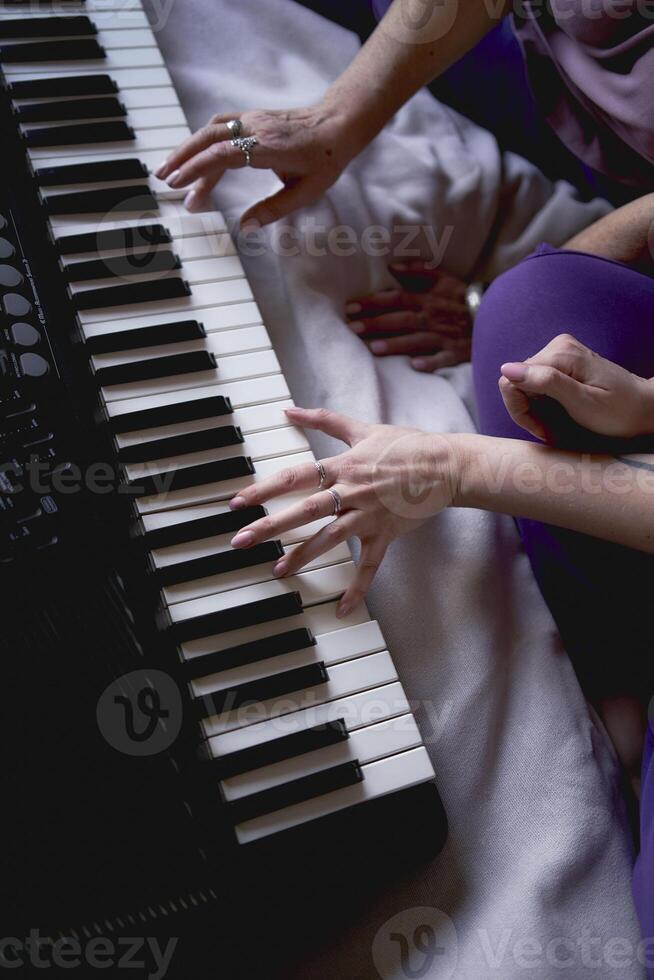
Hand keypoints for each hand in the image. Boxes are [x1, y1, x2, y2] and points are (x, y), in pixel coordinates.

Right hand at [155, 101, 358, 224]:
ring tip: (170, 170)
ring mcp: (252, 120)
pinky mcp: (251, 118)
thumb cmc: (324, 160)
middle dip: (182, 158)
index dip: (197, 169)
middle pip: (208, 138)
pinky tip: (193, 155)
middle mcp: (255, 129)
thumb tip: (245, 227)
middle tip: (161, 178)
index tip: (179, 185)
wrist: (337, 124)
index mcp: (267, 148)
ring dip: (187, 148)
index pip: (223, 155)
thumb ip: (274, 209)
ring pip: (210, 130)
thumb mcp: (305, 192)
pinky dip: (201, 140)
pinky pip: (219, 126)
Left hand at [229, 407, 459, 614]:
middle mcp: (351, 492)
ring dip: (303, 555)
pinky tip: (343, 609)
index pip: (294, 477)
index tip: (237, 502)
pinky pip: (369, 565)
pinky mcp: (386, 534)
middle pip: (304, 510)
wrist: (446, 465)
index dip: (264, 488)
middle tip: (241, 540)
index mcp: (342, 467)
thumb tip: (289, 409)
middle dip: (271, 526)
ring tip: (278, 571)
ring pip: (330, 538)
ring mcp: (368, 516)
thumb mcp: (362, 428)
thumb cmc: (405, 445)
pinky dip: (357, 588)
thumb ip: (323, 420)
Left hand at [344, 260, 472, 371]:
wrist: (494, 313)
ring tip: (374, 349)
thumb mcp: (443, 277)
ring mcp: (443, 336)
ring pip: (417, 340)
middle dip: (375, 324)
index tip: (350, 307)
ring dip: (396, 344)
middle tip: (352, 329)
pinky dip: (431, 361)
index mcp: (426, 298)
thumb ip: (417, 270)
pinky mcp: (455, 352)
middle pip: (400, 319)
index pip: (395, 298)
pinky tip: (415, 366)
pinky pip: (443, 358)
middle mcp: (431, 317)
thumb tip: (392, 266)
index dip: (372, 302)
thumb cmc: (461, 296)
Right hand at [499, 334, 653, 440]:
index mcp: (560, 354)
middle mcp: (556, 347)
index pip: (511, 381)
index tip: (542, 430)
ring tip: (554, 426)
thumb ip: (546, 383)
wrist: (642, 408)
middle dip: (527, 412)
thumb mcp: (582, 402)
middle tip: (549, 432)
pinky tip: (557, 414)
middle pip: (515, 382)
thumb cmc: (618, 411)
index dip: (521, 412)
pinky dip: (541, 405)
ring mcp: (559, 353)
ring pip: (522, 384)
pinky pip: (534, 383)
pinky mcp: (561, 362)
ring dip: (533, 411)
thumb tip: (507, 369)